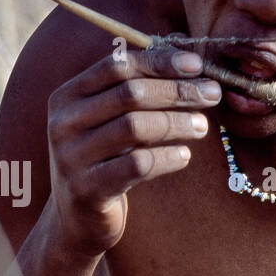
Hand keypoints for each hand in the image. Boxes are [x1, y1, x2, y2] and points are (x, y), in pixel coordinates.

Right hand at [46, 45, 220, 255]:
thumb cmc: (106, 161)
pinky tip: (185, 156)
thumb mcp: (114, 124)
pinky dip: (167, 158)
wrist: (77, 219)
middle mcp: (63, 122)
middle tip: (213, 94)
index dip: (159, 61)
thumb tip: (190, 56)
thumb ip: (141, 93)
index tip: (198, 64)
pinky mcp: (87, 189)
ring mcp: (71, 156)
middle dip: (177, 91)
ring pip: (135, 127)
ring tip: (204, 127)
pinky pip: (136, 166)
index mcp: (68, 96)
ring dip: (177, 123)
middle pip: (129, 94)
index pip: (117, 66)